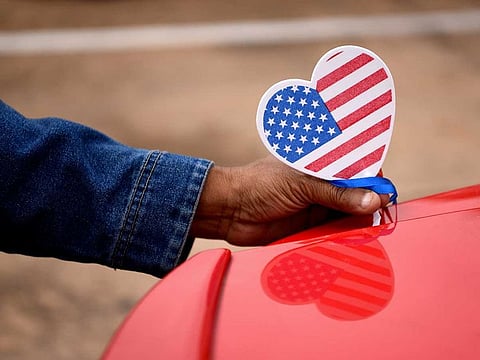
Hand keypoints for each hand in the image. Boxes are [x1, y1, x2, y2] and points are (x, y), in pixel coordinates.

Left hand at [190, 156, 388, 245]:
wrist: (230, 210)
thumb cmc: (260, 185)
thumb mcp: (301, 184)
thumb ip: (336, 192)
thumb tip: (373, 199)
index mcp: (319, 163)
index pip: (354, 165)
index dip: (372, 176)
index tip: (386, 190)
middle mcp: (321, 183)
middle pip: (356, 192)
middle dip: (369, 201)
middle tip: (383, 211)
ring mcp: (316, 205)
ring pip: (348, 213)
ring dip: (359, 220)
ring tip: (372, 226)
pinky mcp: (310, 227)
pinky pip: (335, 231)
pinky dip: (347, 234)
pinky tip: (356, 237)